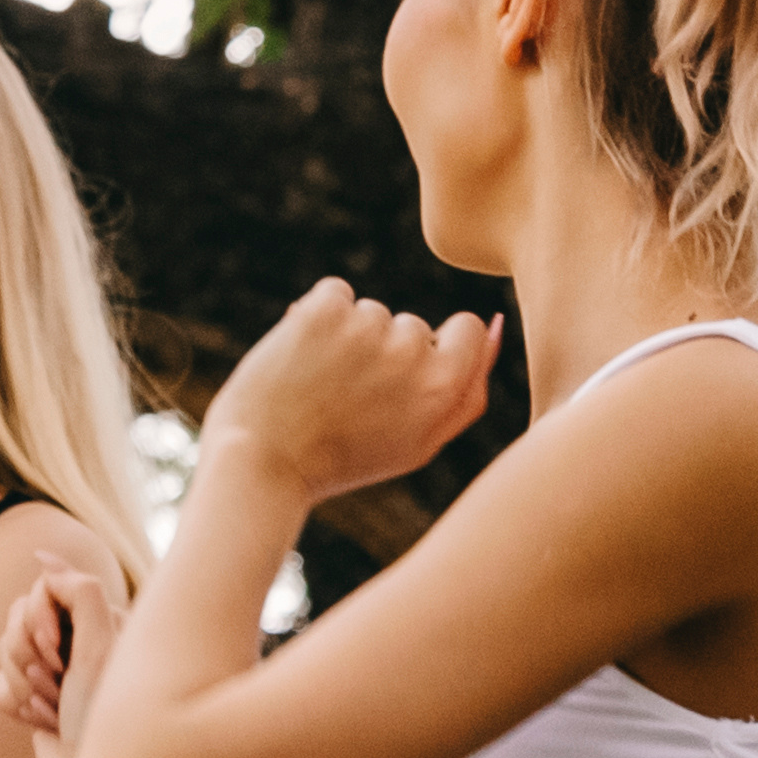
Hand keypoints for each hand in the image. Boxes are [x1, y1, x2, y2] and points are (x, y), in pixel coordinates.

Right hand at [0, 565, 118, 757]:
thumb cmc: (108, 727)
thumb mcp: (100, 654)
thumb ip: (79, 594)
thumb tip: (44, 558)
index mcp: (103, 619)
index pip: (43, 587)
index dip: (40, 620)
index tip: (59, 657)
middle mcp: (79, 638)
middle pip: (16, 615)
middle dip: (28, 655)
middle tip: (57, 688)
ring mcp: (54, 669)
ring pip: (3, 648)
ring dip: (23, 684)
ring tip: (52, 712)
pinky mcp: (35, 698)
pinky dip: (15, 705)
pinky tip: (42, 724)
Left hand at [201, 282, 504, 506]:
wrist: (261, 464)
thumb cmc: (344, 460)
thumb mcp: (419, 443)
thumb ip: (467, 392)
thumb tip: (496, 326)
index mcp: (444, 390)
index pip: (469, 330)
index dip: (436, 349)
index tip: (402, 377)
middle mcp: (412, 354)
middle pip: (413, 327)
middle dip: (384, 354)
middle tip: (349, 402)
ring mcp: (366, 329)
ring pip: (370, 313)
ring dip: (347, 338)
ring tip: (319, 386)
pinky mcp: (323, 311)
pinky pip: (335, 293)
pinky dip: (317, 317)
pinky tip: (300, 358)